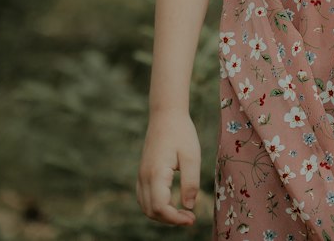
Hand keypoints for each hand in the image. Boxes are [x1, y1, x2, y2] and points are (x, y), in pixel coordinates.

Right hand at [136, 111, 200, 225]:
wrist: (166, 114)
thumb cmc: (181, 132)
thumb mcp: (192, 156)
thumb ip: (191, 182)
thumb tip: (189, 206)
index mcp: (156, 174)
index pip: (160, 208)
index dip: (175, 219)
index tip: (192, 218)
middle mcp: (144, 177)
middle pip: (151, 211)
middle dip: (170, 220)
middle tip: (189, 218)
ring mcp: (141, 175)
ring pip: (146, 207)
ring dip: (162, 215)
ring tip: (182, 213)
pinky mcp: (142, 173)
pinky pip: (144, 198)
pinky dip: (155, 207)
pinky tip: (170, 204)